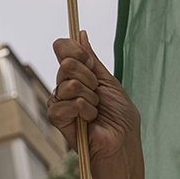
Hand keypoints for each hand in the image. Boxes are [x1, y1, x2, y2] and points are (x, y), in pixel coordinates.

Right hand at [49, 34, 141, 178]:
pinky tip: (88, 120)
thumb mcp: (110, 83)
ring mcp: (62, 102)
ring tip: (96, 111)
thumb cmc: (121, 119)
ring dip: (88, 97)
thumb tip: (81, 34)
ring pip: (66, 84)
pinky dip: (81, 110)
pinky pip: (61, 104)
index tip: (87, 58)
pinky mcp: (57, 119)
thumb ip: (92, 60)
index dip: (74, 50)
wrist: (122, 145)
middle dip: (88, 77)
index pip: (65, 50)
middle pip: (66, 64)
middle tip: (98, 93)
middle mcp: (68, 86)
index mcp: (82, 75)